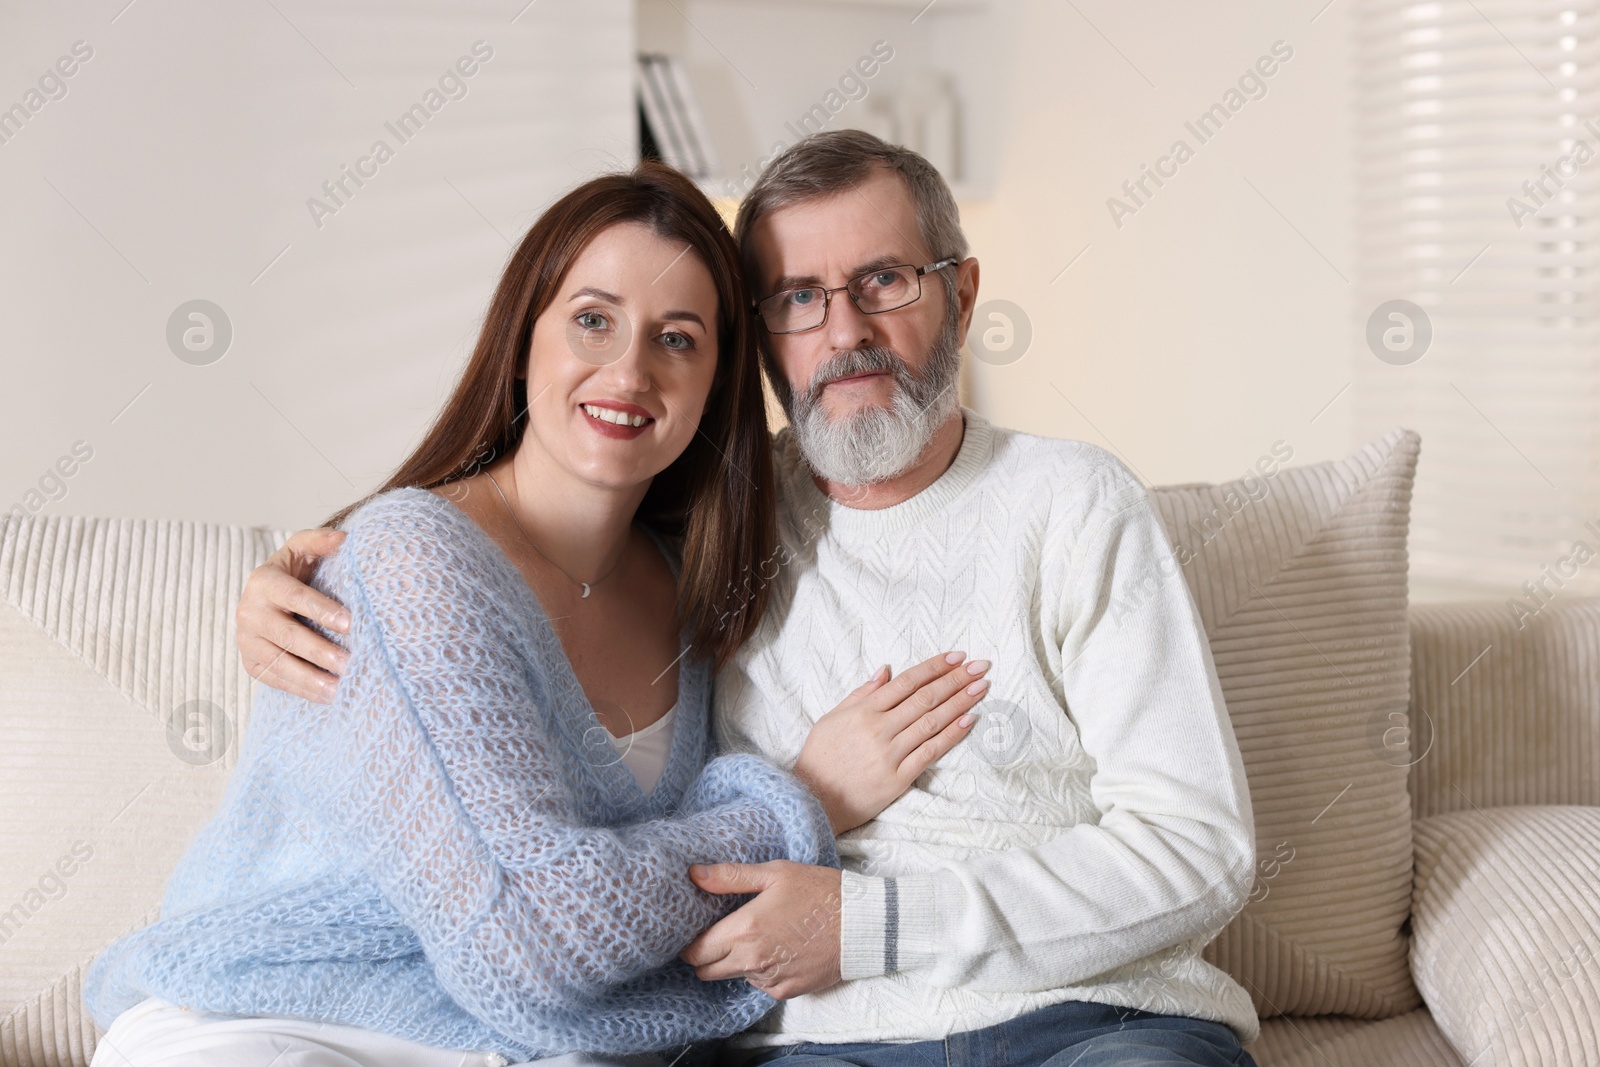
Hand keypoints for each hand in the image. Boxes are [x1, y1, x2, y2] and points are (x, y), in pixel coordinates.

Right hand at [236, 527, 351, 703]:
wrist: (269, 596)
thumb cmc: (295, 571)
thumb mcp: (303, 549)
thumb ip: (320, 541)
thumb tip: (344, 539)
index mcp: (264, 581)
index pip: (295, 597)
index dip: (321, 610)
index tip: (349, 623)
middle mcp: (249, 611)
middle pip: (287, 635)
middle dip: (319, 651)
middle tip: (349, 662)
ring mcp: (246, 640)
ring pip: (279, 662)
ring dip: (310, 678)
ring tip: (338, 688)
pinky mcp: (250, 662)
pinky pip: (275, 679)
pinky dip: (300, 689)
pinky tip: (326, 696)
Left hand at [681, 861, 841, 999]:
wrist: (861, 924)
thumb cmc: (819, 891)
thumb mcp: (775, 873)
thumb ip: (730, 876)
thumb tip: (694, 874)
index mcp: (743, 930)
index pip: (695, 951)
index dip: (690, 942)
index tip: (697, 930)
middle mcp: (752, 961)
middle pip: (706, 971)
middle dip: (707, 956)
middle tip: (722, 934)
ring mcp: (769, 979)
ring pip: (734, 977)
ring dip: (737, 962)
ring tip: (760, 936)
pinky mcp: (786, 991)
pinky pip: (760, 985)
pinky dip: (762, 970)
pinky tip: (780, 948)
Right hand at [792, 651, 988, 833]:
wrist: (812, 800)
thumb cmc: (820, 757)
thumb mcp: (832, 718)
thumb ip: (861, 694)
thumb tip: (886, 670)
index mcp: (863, 711)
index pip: (907, 682)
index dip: (935, 667)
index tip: (958, 656)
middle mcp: (879, 729)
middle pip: (925, 698)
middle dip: (955, 679)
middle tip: (980, 666)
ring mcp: (890, 754)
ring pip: (932, 722)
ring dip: (960, 702)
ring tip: (982, 687)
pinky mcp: (898, 779)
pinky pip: (930, 753)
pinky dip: (951, 735)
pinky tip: (969, 721)